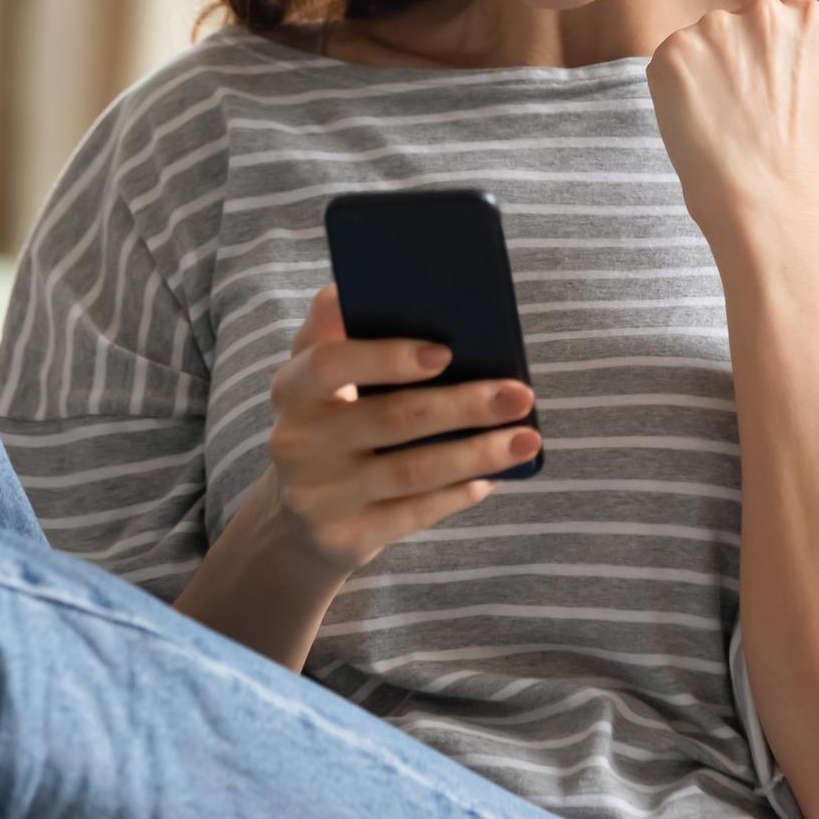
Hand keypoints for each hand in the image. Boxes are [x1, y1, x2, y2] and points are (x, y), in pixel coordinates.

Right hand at [258, 282, 540, 581]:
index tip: (446, 352)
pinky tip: (493, 478)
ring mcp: (318, 495)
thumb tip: (368, 280)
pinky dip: (459, 493)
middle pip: (390, 418)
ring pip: (411, 471)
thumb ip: (337, 328)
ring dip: (477, 453)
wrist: (298, 520)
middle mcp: (297, 442)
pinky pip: (414, 514)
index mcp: (292, 388)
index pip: (331, 363)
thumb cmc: (330, 425)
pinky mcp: (343, 538)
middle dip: (464, 405)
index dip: (387, 357)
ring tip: (525, 438)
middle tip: (520, 394)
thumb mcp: (319, 377)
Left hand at [646, 0, 818, 247]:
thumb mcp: (807, 85)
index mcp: (808, 18)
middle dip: (725, 54)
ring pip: (695, 41)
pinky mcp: (673, 50)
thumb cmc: (789, 157)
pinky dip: (672, 88)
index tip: (756, 64)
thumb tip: (736, 40)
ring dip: (698, 70)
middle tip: (738, 107)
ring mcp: (716, 27)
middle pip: (726, 19)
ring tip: (720, 119)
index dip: (753, 29)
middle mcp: (764, 11)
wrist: (763, 198)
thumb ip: (778, 48)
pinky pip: (667, 62)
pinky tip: (697, 120)